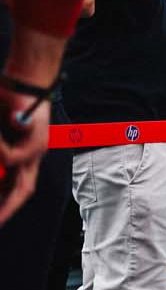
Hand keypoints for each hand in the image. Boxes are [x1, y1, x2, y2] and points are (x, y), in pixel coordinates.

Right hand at [0, 84, 49, 224]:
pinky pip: (13, 156)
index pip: (16, 188)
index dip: (6, 205)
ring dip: (0, 173)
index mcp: (23, 157)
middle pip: (23, 191)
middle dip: (6, 209)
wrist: (23, 80)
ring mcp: (37, 148)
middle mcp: (33, 156)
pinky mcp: (37, 138)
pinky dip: (0, 151)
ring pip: (18, 176)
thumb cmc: (4, 103)